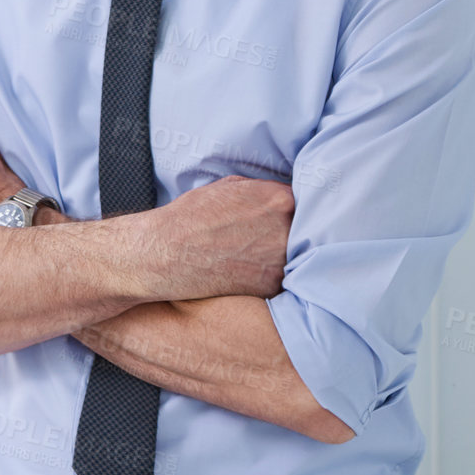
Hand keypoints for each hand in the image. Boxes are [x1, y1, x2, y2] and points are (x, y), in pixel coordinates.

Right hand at [141, 176, 294, 300]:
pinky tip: (249, 269)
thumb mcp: (228, 188)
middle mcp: (287, 228)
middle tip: (269, 235)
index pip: (307, 203)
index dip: (295, 210)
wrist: (165, 252)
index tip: (288, 215)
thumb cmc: (191, 218)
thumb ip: (263, 191)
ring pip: (299, 255)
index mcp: (279, 199)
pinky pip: (283, 278)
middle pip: (308, 230)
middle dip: (293, 231)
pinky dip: (271, 274)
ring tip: (256, 252)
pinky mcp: (272, 286)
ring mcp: (282, 260)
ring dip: (285, 254)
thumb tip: (282, 198)